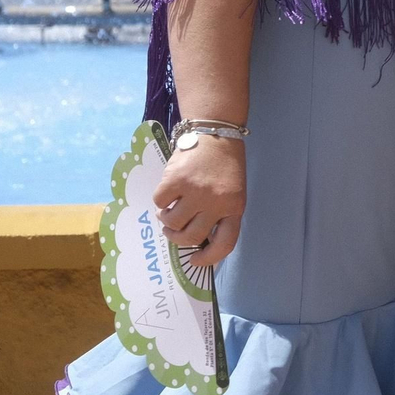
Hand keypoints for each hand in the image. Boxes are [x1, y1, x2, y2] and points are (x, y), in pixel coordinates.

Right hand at [153, 137, 244, 268]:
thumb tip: (194, 240)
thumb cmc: (225, 165)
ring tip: (169, 208)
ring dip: (166, 219)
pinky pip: (159, 201)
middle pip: (190, 237)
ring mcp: (196, 192)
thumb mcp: (232, 191)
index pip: (225, 244)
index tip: (195, 261)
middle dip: (177, 238)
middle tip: (172, 230)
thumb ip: (219, 213)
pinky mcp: (176, 181)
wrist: (217, 133)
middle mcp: (217, 202)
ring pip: (172, 223)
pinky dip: (160, 199)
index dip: (209, 258)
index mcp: (235, 207)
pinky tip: (169, 189)